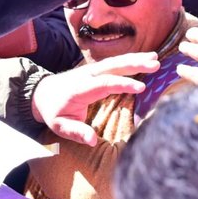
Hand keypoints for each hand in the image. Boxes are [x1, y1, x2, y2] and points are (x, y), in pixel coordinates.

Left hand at [30, 53, 159, 144]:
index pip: (104, 84)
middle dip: (134, 64)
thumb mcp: (60, 126)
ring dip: (135, 59)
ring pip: (115, 62)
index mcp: (80, 88)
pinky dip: (130, 60)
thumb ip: (76, 132)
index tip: (142, 87)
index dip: (123, 84)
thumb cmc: (53, 112)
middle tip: (155, 63)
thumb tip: (93, 141)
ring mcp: (92, 70)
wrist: (42, 93)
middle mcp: (87, 75)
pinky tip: (145, 58)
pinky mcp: (96, 70)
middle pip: (113, 66)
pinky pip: (115, 63)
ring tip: (155, 57)